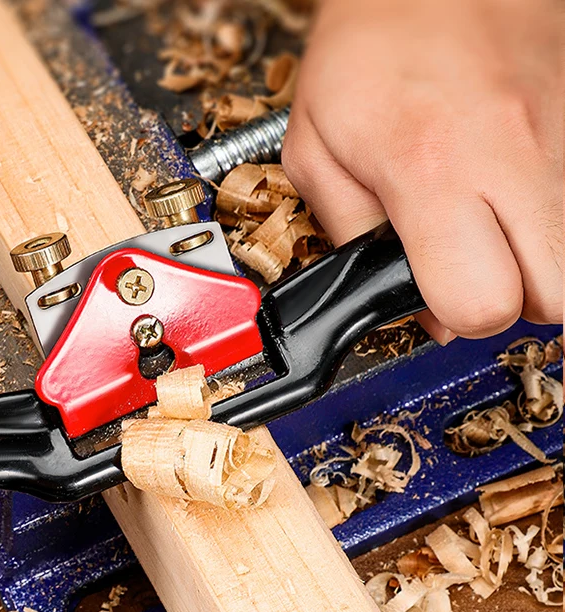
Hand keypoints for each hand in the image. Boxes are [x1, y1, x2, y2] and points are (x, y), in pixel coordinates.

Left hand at [282, 0, 561, 340]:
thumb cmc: (366, 49)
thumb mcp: (316, 153)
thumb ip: (353, 240)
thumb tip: (407, 308)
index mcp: (431, 172)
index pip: (482, 303)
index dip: (455, 316)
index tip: (431, 294)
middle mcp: (512, 157)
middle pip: (554, 297)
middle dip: (509, 300)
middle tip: (467, 268)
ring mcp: (559, 138)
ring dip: (532, 260)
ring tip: (484, 227)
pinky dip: (545, 216)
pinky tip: (506, 194)